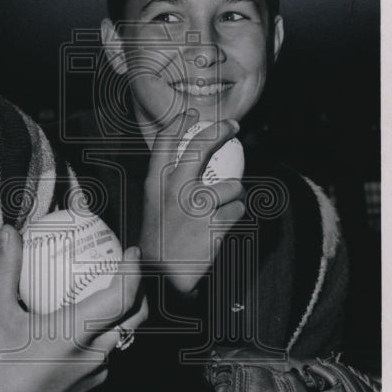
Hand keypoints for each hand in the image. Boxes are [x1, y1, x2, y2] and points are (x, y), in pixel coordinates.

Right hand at [0, 225, 147, 391]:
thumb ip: (6, 268)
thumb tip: (10, 233)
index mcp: (74, 335)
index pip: (120, 299)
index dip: (133, 272)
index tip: (132, 252)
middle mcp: (92, 357)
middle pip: (134, 319)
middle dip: (138, 291)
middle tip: (126, 270)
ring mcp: (94, 376)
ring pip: (123, 339)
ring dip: (124, 314)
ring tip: (107, 293)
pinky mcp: (88, 389)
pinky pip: (107, 355)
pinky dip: (106, 334)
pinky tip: (84, 326)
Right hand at [140, 111, 244, 292]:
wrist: (162, 278)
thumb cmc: (157, 243)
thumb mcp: (153, 208)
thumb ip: (168, 187)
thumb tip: (192, 169)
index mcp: (155, 185)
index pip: (164, 144)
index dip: (179, 124)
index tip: (191, 114)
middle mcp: (174, 190)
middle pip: (200, 148)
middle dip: (220, 131)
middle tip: (232, 127)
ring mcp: (195, 206)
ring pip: (231, 186)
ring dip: (233, 198)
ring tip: (222, 210)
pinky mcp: (215, 222)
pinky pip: (238, 210)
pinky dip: (235, 217)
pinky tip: (223, 227)